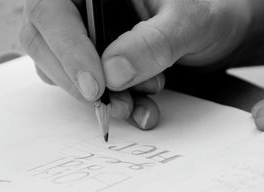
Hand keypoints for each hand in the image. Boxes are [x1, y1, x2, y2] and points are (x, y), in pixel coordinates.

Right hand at [20, 0, 251, 128]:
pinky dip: (112, 104)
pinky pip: (86, 86)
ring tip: (138, 103)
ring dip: (99, 96)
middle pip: (44, 40)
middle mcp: (85, 5)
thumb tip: (112, 73)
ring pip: (61, 68)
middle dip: (79, 81)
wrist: (219, 32)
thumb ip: (153, 43)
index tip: (96, 87)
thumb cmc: (207, 14)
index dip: (67, 48)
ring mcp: (87, 33)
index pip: (53, 9)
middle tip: (114, 103)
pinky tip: (140, 109)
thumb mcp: (188, 22)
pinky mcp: (97, 58)